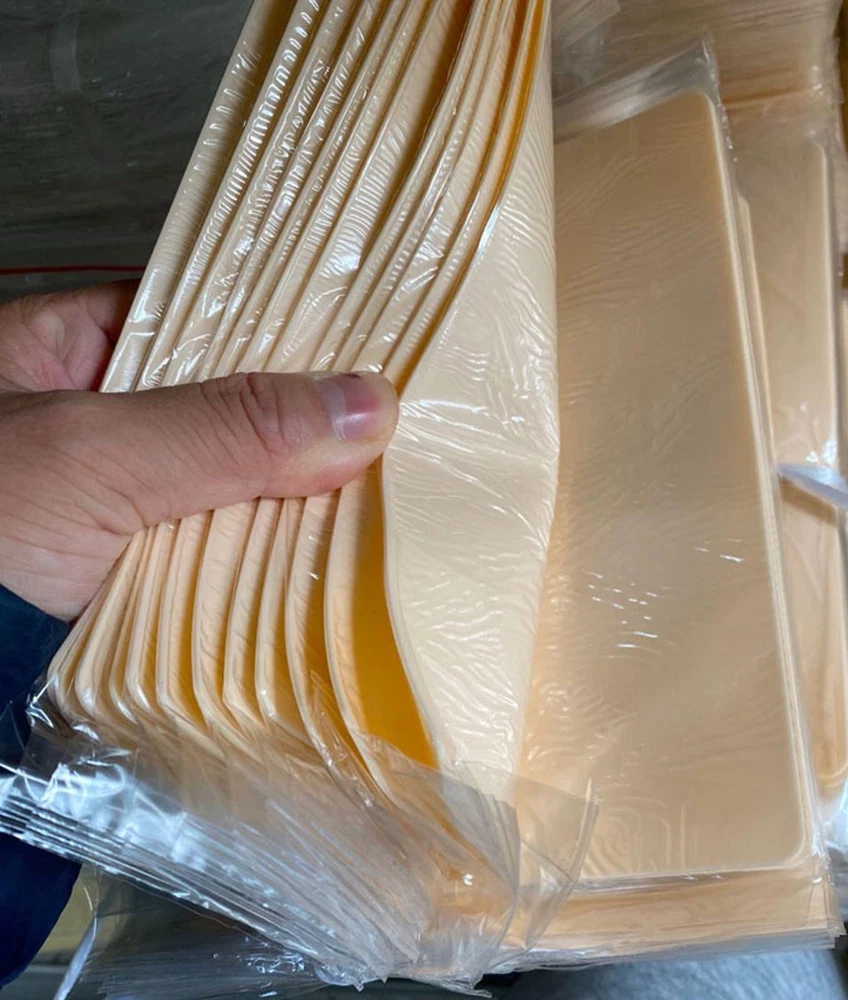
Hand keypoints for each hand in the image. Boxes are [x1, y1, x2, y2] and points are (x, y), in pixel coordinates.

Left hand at [0, 282, 397, 619]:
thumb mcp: (89, 460)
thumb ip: (224, 428)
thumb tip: (369, 405)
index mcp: (72, 352)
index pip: (208, 318)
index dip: (292, 333)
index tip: (380, 347)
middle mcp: (110, 422)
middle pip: (237, 406)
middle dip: (312, 426)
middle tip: (410, 427)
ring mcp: (133, 503)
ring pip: (242, 484)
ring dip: (306, 498)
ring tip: (406, 483)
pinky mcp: (153, 577)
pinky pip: (233, 553)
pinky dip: (282, 558)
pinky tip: (352, 550)